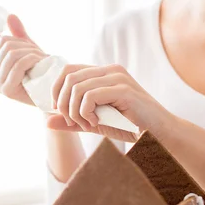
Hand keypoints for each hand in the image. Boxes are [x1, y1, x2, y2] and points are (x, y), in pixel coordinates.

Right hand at [0, 15, 46, 104]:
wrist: (49, 99)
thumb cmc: (40, 75)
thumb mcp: (28, 53)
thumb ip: (18, 36)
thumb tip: (10, 16)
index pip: (1, 41)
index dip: (18, 40)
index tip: (32, 49)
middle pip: (6, 46)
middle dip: (26, 46)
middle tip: (40, 54)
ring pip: (12, 54)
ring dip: (31, 53)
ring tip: (42, 59)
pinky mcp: (6, 90)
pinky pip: (18, 65)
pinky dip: (31, 60)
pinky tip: (40, 63)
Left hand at [47, 64, 172, 142]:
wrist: (158, 134)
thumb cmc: (129, 127)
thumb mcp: (93, 124)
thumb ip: (71, 121)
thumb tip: (46, 121)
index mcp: (102, 73)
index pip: (67, 70)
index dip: (57, 90)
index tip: (60, 111)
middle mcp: (110, 70)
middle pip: (68, 78)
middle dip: (64, 103)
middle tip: (73, 122)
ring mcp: (117, 77)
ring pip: (77, 88)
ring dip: (75, 111)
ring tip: (87, 125)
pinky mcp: (123, 89)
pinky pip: (90, 97)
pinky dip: (86, 113)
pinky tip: (95, 123)